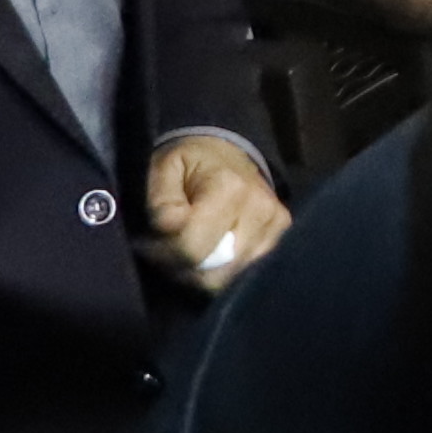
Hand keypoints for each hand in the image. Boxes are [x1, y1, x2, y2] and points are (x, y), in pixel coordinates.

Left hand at [141, 133, 287, 290]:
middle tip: (166, 255)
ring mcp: (278, 227)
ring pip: (231, 280)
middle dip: (183, 270)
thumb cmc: (190, 163)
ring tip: (188, 253)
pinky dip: (224, 272)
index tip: (148, 246)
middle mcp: (261, 210)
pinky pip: (247, 274)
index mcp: (230, 188)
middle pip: (215, 273)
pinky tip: (211, 256)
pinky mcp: (283, 238)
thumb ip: (162, 203)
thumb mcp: (163, 170)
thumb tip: (170, 233)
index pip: (192, 248)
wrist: (228, 153)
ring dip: (203, 274)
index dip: (163, 254)